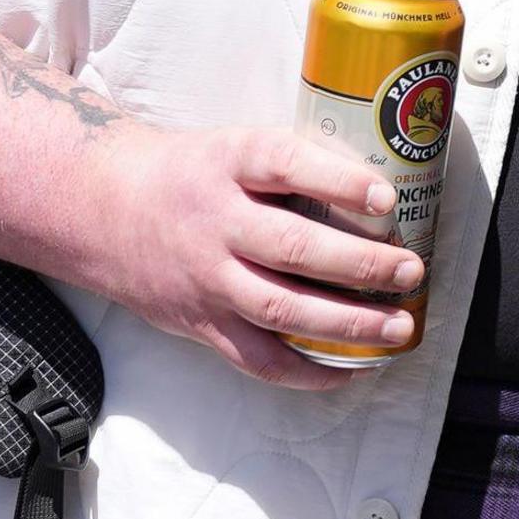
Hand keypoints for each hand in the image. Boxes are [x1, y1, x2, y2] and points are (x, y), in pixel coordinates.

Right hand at [66, 123, 427, 391]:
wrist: (107, 209)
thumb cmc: (194, 174)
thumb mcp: (235, 146)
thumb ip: (295, 164)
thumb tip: (382, 189)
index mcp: (229, 162)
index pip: (286, 164)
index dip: (338, 182)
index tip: (387, 198)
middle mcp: (216, 220)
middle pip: (293, 247)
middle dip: (360, 264)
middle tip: (410, 270)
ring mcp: (207, 277)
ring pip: (280, 308)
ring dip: (347, 323)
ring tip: (397, 328)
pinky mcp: (200, 321)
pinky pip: (255, 357)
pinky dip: (304, 371)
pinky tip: (348, 369)